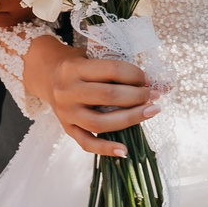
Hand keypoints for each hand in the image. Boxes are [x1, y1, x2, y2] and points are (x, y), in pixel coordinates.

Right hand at [26, 35, 154, 157]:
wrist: (45, 73)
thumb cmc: (75, 63)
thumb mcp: (91, 56)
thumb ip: (120, 68)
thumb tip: (162, 83)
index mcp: (74, 68)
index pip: (112, 70)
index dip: (135, 75)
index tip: (148, 79)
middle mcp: (67, 90)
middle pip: (108, 97)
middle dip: (137, 97)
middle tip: (154, 96)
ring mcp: (66, 112)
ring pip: (100, 122)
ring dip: (130, 119)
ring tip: (150, 112)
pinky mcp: (66, 128)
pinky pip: (87, 143)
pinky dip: (106, 148)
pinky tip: (125, 151)